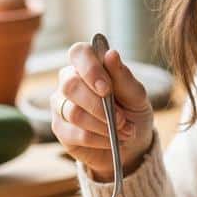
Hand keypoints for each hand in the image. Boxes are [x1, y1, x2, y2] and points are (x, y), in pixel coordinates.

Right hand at [50, 42, 154, 180]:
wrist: (132, 144)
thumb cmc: (133, 112)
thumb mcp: (136, 95)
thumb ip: (123, 77)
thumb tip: (111, 54)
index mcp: (88, 65)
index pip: (79, 53)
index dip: (90, 69)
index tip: (106, 89)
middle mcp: (69, 81)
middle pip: (71, 86)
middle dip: (99, 106)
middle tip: (122, 120)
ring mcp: (61, 105)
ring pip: (74, 113)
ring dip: (103, 125)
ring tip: (124, 132)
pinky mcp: (60, 128)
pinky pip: (76, 134)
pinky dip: (99, 139)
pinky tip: (111, 140)